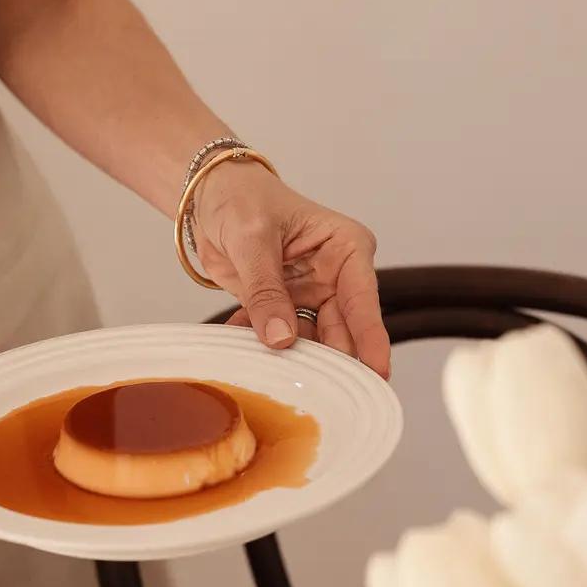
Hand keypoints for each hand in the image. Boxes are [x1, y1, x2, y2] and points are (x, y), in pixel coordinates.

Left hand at [190, 160, 389, 377]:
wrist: (210, 196)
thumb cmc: (241, 198)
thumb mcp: (253, 240)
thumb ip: (266, 291)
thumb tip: (281, 338)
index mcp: (346, 248)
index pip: (363, 300)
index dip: (370, 339)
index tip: (377, 371)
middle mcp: (336, 276)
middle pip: (342, 331)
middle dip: (331, 361)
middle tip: (318, 390)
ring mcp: (311, 295)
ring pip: (312, 342)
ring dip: (291, 357)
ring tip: (272, 368)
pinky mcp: (284, 309)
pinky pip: (279, 339)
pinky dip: (260, 346)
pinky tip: (243, 345)